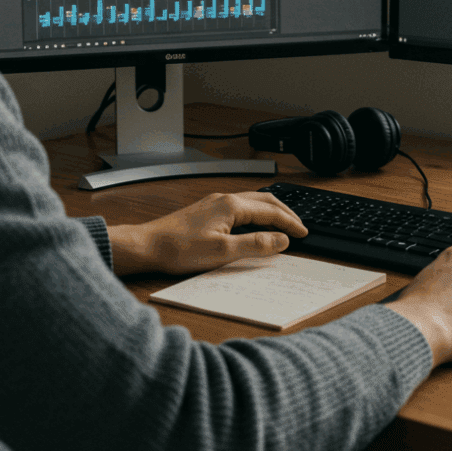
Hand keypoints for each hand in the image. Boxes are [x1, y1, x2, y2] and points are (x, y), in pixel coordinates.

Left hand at [108, 192, 306, 275]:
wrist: (148, 246)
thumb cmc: (179, 249)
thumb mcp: (223, 252)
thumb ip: (256, 244)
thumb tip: (282, 239)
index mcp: (231, 205)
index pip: (271, 211)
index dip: (290, 223)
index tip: (303, 233)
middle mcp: (224, 199)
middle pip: (264, 201)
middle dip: (284, 212)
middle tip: (299, 226)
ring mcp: (214, 203)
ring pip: (251, 202)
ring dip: (270, 211)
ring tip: (282, 223)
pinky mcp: (206, 211)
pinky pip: (239, 207)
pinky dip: (254, 214)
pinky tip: (253, 224)